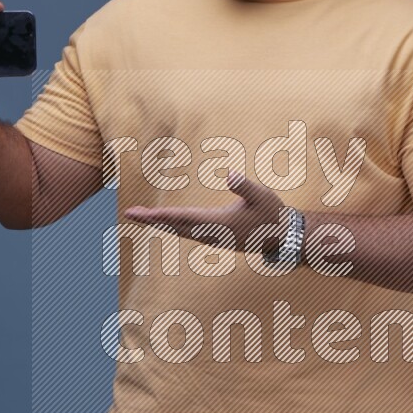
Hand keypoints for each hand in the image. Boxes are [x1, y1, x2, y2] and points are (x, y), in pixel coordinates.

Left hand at [124, 170, 288, 252]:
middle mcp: (212, 233)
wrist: (283, 238)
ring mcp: (213, 238)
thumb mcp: (262, 195)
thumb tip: (230, 174)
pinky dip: (173, 227)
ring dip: (160, 224)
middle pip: (175, 227)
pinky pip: (188, 233)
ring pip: (180, 231)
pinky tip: (166, 224)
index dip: (162, 216)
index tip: (144, 214)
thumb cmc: (272, 214)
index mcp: (218, 223)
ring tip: (141, 217)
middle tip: (129, 214)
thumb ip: (245, 186)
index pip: (184, 218)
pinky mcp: (216, 238)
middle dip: (152, 221)